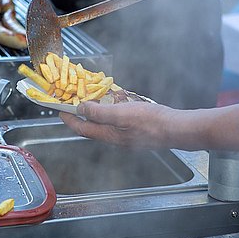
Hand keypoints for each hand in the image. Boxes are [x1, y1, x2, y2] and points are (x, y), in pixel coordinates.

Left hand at [61, 100, 238, 153]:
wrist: (180, 129)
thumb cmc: (153, 122)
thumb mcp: (123, 114)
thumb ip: (100, 112)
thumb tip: (81, 108)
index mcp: (110, 135)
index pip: (82, 128)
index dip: (69, 118)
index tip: (59, 109)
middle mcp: (116, 138)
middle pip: (92, 127)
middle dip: (81, 115)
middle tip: (73, 101)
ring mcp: (128, 135)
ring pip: (106, 124)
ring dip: (97, 112)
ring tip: (92, 99)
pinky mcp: (138, 130)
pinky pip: (119, 120)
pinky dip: (113, 111)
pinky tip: (117, 101)